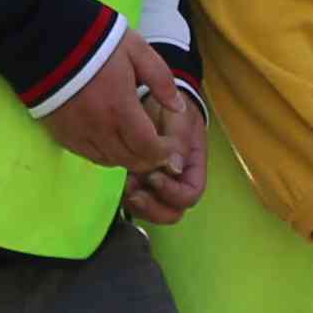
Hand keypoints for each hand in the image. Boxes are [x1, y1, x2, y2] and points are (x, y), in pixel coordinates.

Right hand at [44, 32, 194, 176]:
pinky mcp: (60, 133)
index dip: (164, 154)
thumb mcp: (137, 51)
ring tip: (134, 143)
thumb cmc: (97, 42)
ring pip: (109, 162)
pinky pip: (87, 155)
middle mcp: (99, 129)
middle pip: (130, 161)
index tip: (170, 146)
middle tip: (157, 148)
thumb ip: (161, 80)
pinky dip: (104, 154)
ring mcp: (78, 134)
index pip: (149, 149)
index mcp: (121, 109)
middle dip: (149, 159)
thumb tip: (179, 108)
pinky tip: (110, 140)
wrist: (46, 39)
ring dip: (126, 157)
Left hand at [124, 78, 208, 226]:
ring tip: (126, 186)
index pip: (190, 195)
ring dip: (138, 205)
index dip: (172, 193)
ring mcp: (157, 184)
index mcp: (193, 168)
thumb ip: (179, 140)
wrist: (157, 100)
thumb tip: (176, 167)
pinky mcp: (140, 181)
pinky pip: (135, 200)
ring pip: (152, 211)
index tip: (154, 177)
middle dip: (153, 208)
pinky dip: (126, 197)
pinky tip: (119, 181)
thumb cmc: (173, 108)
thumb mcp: (180, 117)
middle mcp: (177, 182)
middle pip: (171, 212)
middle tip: (135, 193)